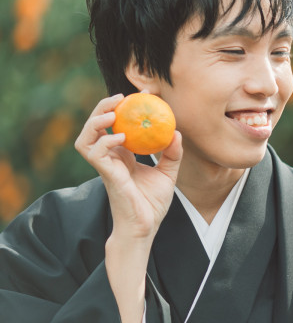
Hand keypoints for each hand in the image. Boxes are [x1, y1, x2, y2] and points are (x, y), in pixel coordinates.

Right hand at [75, 93, 181, 240]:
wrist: (146, 226)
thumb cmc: (152, 203)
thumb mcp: (168, 174)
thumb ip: (172, 154)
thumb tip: (177, 132)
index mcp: (122, 155)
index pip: (115, 125)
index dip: (122, 108)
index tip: (140, 95)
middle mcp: (110, 158)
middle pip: (95, 126)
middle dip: (102, 108)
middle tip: (120, 97)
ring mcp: (105, 166)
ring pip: (85, 138)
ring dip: (95, 122)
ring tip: (113, 113)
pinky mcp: (105, 175)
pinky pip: (95, 153)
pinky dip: (105, 141)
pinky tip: (121, 137)